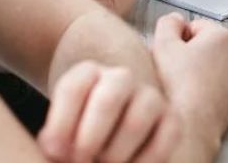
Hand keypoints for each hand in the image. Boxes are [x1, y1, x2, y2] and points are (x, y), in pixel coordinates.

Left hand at [37, 61, 179, 162]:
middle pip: (107, 100)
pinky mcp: (172, 119)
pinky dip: (145, 161)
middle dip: (89, 140)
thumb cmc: (77, 139)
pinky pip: (166, 138)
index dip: (61, 124)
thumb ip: (55, 139)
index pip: (73, 88)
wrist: (108, 139)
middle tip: (80, 161)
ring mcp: (150, 96)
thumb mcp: (59, 134)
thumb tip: (57, 149)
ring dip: (115, 154)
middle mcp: (121, 78)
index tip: (54, 152)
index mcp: (88, 74)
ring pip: (136, 123)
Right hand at [151, 14, 227, 158]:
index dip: (177, 37)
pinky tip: (187, 97)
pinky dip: (201, 89)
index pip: (195, 25)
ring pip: (209, 67)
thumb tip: (174, 20)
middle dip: (186, 54)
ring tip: (178, 85)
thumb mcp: (163, 45)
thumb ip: (168, 23)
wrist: (190, 128)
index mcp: (222, 37)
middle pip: (203, 46)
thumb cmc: (179, 89)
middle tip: (170, 67)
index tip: (169, 50)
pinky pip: (213, 87)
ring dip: (194, 72)